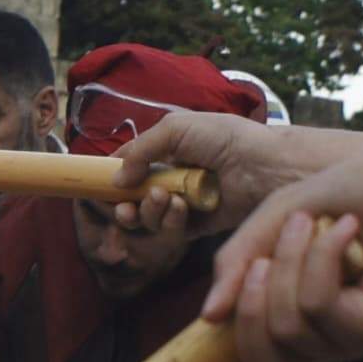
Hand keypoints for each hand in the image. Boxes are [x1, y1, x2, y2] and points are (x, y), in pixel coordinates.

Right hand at [110, 111, 331, 235]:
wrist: (264, 166)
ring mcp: (186, 204)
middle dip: (124, 204)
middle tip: (124, 205)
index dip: (113, 179)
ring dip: (147, 211)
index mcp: (169, 152)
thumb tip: (116, 180)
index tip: (98, 187)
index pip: (131, 168)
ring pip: (150, 219)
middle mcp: (174, 179)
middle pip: (134, 200)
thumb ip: (140, 150)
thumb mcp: (176, 129)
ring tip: (160, 198)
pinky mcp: (199, 227)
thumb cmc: (225, 138)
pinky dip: (168, 222)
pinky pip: (172, 232)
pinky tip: (177, 207)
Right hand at [197, 131, 362, 361]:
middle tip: (265, 257)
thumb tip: (206, 318)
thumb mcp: (275, 219)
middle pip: (263, 361)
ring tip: (316, 223)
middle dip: (250, 304)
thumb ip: (237, 263)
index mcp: (296, 317)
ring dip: (289, 264)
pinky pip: (319, 308)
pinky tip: (348, 231)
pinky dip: (323, 260)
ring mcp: (348, 337)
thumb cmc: (353, 194)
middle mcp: (322, 337)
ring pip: (286, 329)